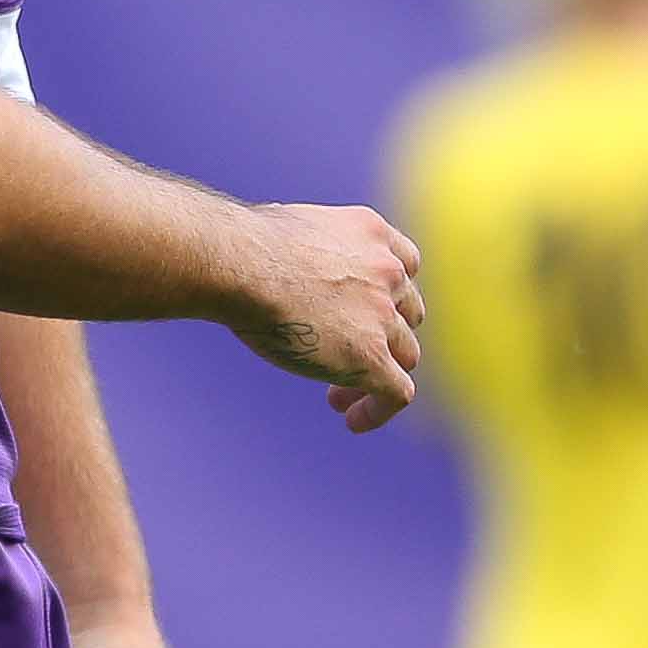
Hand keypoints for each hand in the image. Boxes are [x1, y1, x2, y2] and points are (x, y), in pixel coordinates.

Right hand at [229, 204, 420, 428]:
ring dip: (380, 373)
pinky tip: (352, 420)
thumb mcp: (291, 227)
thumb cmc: (244, 245)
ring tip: (337, 396)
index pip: (405, 265)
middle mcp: (388, 270)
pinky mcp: (371, 356)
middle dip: (382, 335)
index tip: (361, 315)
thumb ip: (309, 248)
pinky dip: (380, 408)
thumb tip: (285, 261)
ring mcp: (384, 315)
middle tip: (340, 355)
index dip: (387, 295)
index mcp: (371, 232)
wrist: (241, 264)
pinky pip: (397, 393)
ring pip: (405, 354)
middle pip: (406, 313)